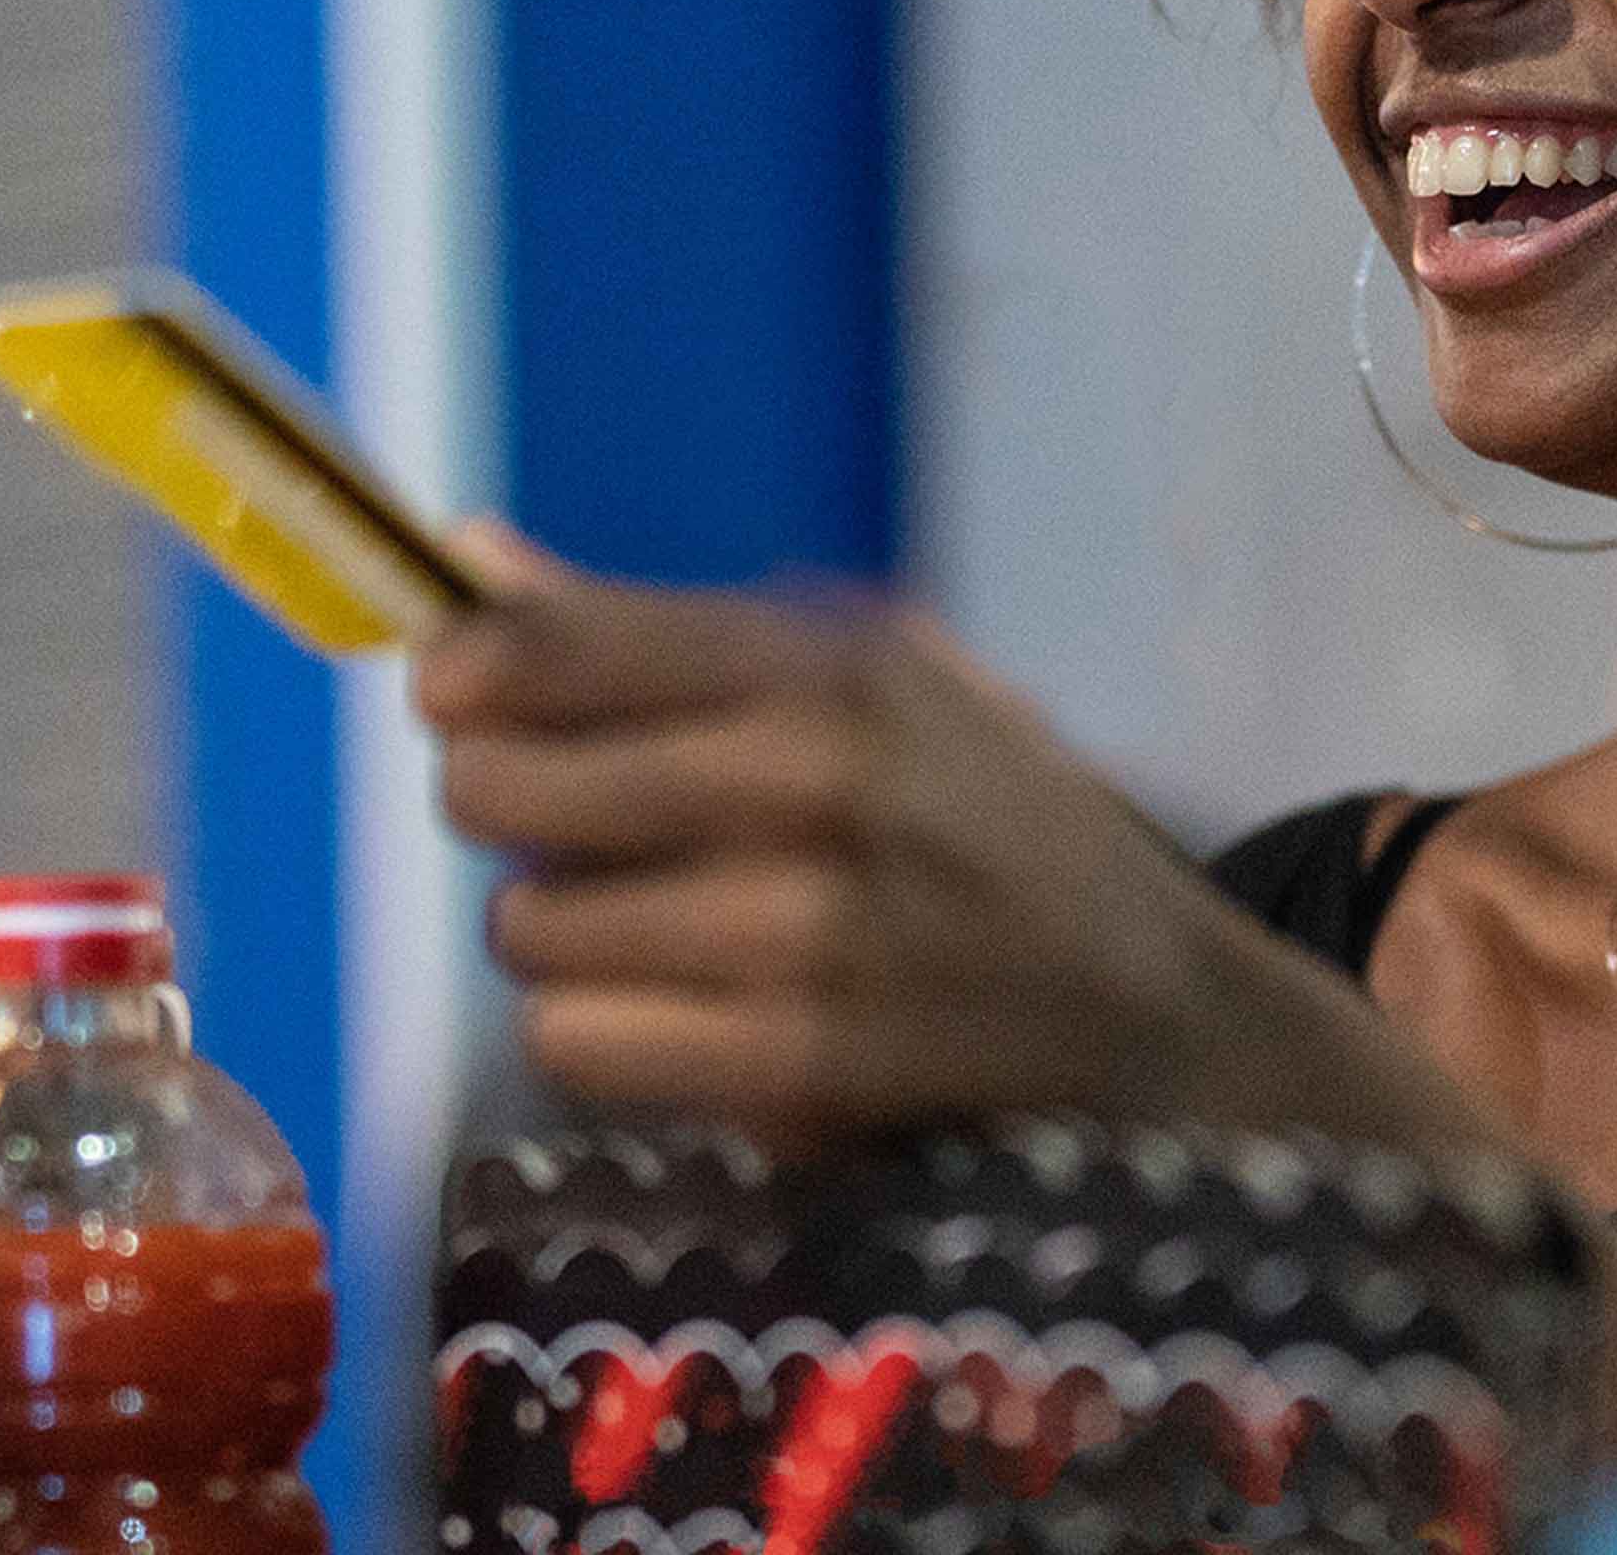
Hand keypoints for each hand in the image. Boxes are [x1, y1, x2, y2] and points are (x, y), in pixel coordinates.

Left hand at [416, 530, 1616, 1458]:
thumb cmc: (994, 837)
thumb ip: (656, 633)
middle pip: (503, 782)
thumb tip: (466, 553)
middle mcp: (815, 774)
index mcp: (830, 662)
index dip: (463, 670)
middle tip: (566, 831)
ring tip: (655, 935)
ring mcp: (806, 926)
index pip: (553, 639)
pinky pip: (578, 1041)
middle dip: (506, 811)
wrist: (1168, 1020)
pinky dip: (604, 1037)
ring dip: (560, 940)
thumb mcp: (876, 690)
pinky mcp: (801, 1062)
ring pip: (527, 925)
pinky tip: (680, 1021)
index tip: (448, 696)